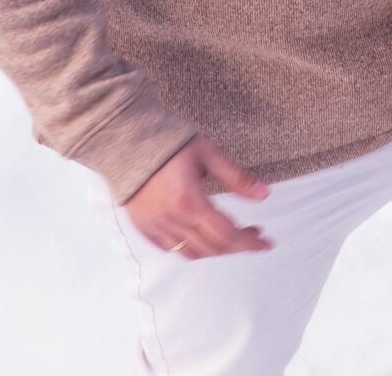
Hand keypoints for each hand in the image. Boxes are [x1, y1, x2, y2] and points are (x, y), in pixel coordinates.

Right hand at [122, 136, 273, 259]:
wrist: (125, 138)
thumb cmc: (167, 141)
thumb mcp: (207, 153)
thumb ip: (236, 177)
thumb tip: (263, 194)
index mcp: (189, 201)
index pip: (226, 234)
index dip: (249, 242)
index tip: (265, 243)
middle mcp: (171, 219)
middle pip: (212, 247)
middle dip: (237, 246)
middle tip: (254, 236)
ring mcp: (155, 226)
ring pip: (192, 253)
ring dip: (215, 250)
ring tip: (230, 237)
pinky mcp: (143, 226)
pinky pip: (170, 249)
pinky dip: (190, 248)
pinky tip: (201, 237)